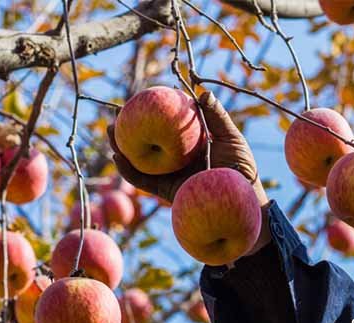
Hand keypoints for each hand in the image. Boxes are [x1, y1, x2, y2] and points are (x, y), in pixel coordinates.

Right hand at [108, 91, 266, 205]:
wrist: (244, 199)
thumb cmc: (242, 168)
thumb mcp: (230, 138)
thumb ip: (217, 117)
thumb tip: (202, 93)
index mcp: (188, 146)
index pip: (166, 128)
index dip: (151, 115)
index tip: (138, 100)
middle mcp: (176, 161)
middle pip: (146, 143)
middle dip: (128, 130)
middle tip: (116, 114)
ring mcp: (170, 176)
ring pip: (139, 161)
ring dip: (121, 148)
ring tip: (109, 132)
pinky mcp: (167, 193)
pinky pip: (144, 181)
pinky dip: (129, 171)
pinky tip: (118, 157)